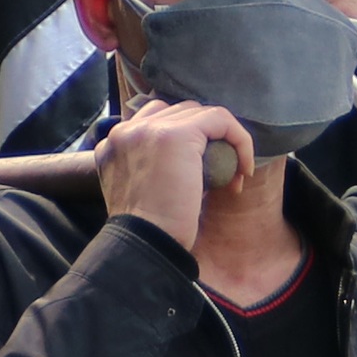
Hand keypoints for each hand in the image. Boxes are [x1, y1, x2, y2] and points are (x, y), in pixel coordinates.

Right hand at [95, 94, 244, 246]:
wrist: (145, 243)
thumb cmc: (148, 231)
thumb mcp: (140, 193)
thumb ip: (150, 168)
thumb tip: (191, 164)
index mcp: (112, 145)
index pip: (154, 121)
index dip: (185, 140)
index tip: (201, 172)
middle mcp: (125, 130)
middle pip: (178, 113)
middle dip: (206, 138)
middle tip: (222, 175)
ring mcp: (148, 129)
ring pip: (199, 113)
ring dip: (222, 139)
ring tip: (233, 173)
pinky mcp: (175, 134)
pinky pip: (220, 120)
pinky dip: (239, 140)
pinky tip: (244, 169)